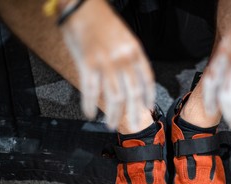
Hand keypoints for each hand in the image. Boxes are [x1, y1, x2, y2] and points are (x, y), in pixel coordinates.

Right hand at [61, 0, 154, 129]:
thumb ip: (130, 59)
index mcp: (135, 51)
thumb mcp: (125, 38)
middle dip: (133, 113)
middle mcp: (123, 58)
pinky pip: (90, 90)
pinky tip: (89, 113)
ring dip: (113, 114)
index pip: (147, 80)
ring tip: (110, 125)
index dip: (148, 97)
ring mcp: (106, 62)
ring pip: (114, 96)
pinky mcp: (87, 63)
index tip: (148, 109)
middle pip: (132, 93)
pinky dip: (89, 104)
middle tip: (133, 126)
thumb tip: (133, 83)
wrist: (82, 6)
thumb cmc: (103, 22)